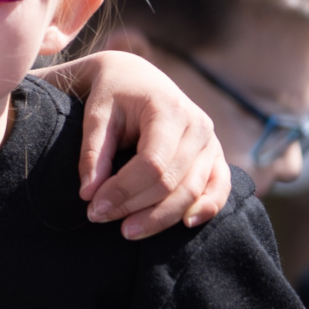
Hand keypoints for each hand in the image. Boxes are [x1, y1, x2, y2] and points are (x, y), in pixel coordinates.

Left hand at [41, 51, 231, 238]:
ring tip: (127, 231)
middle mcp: (198, 126)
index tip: (93, 208)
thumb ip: (92, 153)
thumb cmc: (112, 95)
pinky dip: (207, 207)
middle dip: (136, 207)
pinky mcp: (215, 156)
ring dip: (161, 217)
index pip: (152, 163)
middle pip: (172, 181)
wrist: (135, 77)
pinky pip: (219, 187)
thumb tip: (89, 194)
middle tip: (99, 219)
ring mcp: (211, 142)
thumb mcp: (95, 116)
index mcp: (169, 110)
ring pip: (193, 190)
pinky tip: (186, 224)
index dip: (123, 191)